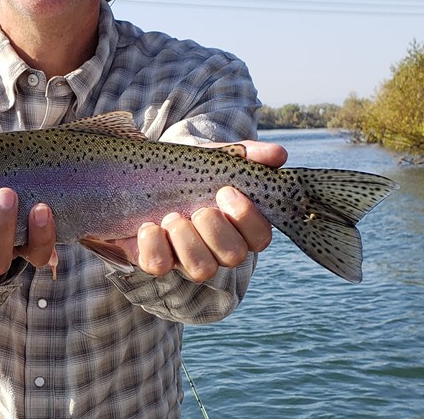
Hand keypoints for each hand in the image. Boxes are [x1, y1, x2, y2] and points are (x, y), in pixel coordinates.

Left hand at [113, 140, 285, 281]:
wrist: (145, 171)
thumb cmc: (190, 168)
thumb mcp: (215, 156)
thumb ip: (246, 153)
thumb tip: (278, 154)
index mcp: (239, 225)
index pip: (260, 236)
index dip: (246, 218)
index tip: (225, 191)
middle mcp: (218, 248)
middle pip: (233, 257)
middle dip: (215, 230)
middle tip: (199, 209)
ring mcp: (187, 257)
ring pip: (201, 269)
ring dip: (186, 240)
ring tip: (171, 217)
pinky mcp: (156, 259)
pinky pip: (158, 266)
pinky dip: (154, 246)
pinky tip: (150, 226)